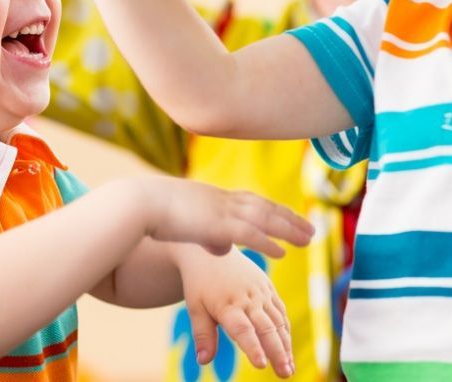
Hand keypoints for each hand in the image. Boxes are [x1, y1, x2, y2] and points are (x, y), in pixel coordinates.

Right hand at [138, 177, 313, 257]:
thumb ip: (208, 234)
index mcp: (215, 196)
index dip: (273, 208)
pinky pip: (250, 235)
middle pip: (265, 207)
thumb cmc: (154, 211)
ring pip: (264, 219)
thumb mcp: (186, 221)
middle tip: (311, 228)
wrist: (140, 203)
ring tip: (308, 240)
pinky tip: (282, 253)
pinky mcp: (217, 226)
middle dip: (289, 218)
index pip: (252, 200)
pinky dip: (269, 243)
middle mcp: (223, 200)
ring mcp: (222, 211)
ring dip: (289, 230)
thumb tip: (223, 247)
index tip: (289, 214)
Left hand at [176, 246, 293, 376]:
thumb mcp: (195, 306)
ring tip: (289, 368)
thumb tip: (202, 361)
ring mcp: (260, 292)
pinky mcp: (267, 287)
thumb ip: (202, 334)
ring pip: (277, 321)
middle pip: (265, 328)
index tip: (261, 365)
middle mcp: (247, 298)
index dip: (252, 347)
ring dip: (286, 345)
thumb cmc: (200, 282)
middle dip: (277, 352)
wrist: (210, 247)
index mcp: (227, 304)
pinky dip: (286, 330)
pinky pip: (280, 311)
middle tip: (285, 374)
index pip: (242, 329)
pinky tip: (288, 348)